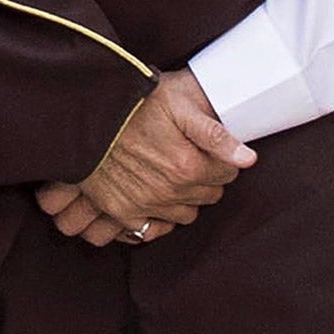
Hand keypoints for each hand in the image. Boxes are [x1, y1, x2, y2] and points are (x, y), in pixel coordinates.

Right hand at [36, 69, 254, 246]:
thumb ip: (216, 134)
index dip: (222, 159)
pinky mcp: (121, 210)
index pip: (227, 173)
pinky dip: (158, 218)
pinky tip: (156, 199)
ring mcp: (145, 205)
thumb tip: (249, 158)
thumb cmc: (132, 102)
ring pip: (185, 214)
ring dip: (185, 198)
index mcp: (189, 167)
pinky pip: (151, 230)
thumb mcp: (179, 104)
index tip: (209, 148)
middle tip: (191, 157)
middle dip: (206, 179)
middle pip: (208, 196)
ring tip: (172, 174)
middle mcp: (170, 192)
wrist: (83, 114)